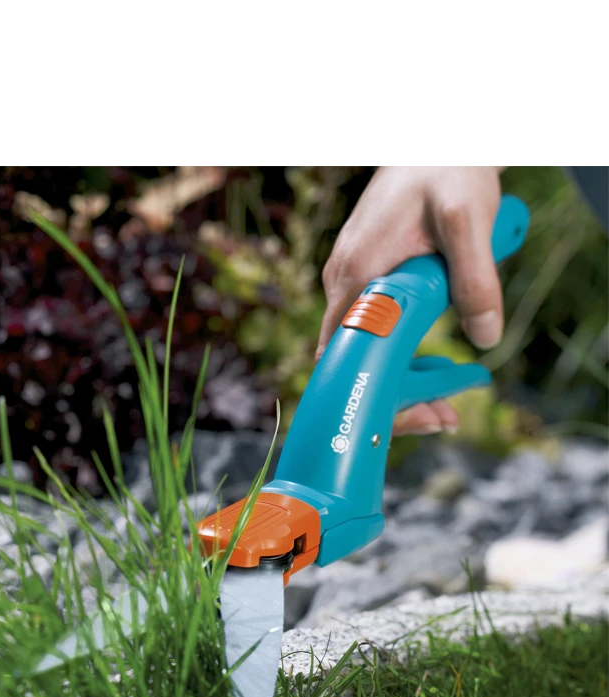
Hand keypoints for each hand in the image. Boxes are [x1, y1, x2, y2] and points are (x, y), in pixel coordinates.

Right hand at [317, 163, 503, 435]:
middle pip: (350, 362)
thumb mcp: (469, 223)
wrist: (431, 148)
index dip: (368, 392)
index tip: (409, 414)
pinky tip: (432, 367)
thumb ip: (476, 280)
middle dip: (392, 400)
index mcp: (355, 275)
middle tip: (441, 419)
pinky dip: (398, 357)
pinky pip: (372, 331)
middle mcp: (342, 284)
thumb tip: (486, 338)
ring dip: (400, 382)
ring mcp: (350, 284)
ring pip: (362, 350)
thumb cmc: (444, 175)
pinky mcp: (364, 282)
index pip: (338, 354)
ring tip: (446, 404)